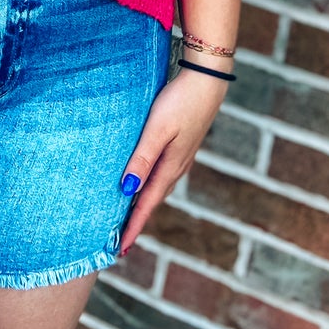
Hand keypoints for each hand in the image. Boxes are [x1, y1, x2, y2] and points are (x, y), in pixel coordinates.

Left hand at [115, 66, 229, 254]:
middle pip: (152, 201)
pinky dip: (151, 186)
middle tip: (121, 242)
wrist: (208, 79)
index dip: (133, 226)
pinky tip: (145, 183)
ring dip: (144, 205)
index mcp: (170, 166)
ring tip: (130, 218)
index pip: (146, 204)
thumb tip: (127, 190)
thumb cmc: (181, 101)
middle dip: (137, 221)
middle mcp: (177, 166)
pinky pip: (163, 174)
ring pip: (159, 188)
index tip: (120, 249)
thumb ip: (142, 159)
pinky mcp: (182, 144)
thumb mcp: (158, 130)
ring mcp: (182, 156)